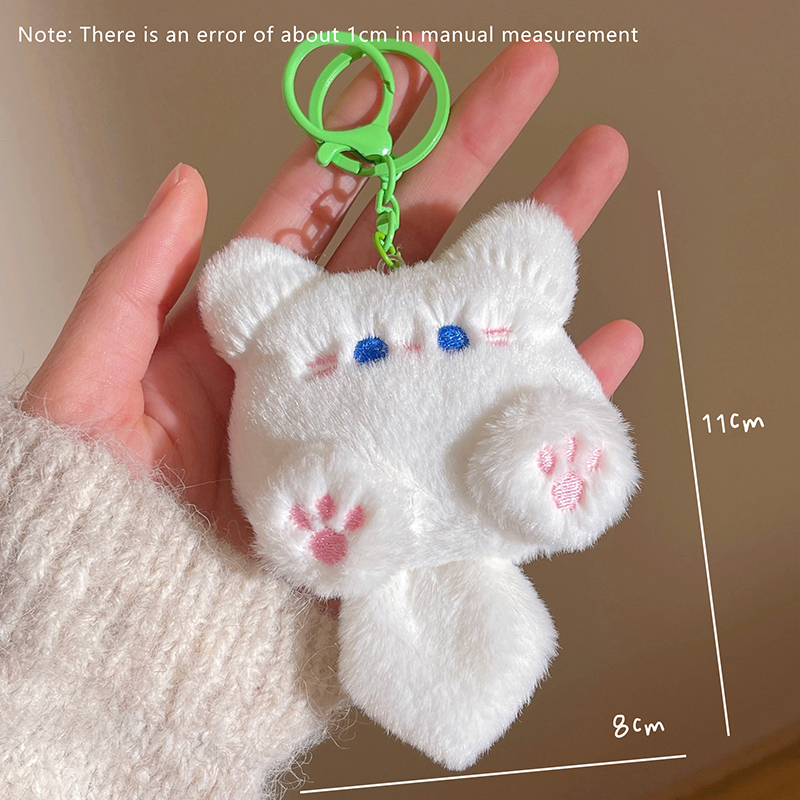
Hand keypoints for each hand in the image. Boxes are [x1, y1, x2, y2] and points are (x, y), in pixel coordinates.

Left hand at [22, 41, 642, 551]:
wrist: (143, 625)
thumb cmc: (101, 516)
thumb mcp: (90, 387)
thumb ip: (131, 287)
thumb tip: (182, 185)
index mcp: (258, 326)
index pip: (324, 210)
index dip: (368, 137)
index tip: (413, 71)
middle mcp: (331, 361)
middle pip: (416, 240)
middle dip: (477, 154)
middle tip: (533, 84)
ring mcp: (384, 417)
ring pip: (472, 317)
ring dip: (535, 248)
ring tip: (591, 175)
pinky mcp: (419, 484)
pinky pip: (502, 431)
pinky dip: (560, 388)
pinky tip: (607, 341)